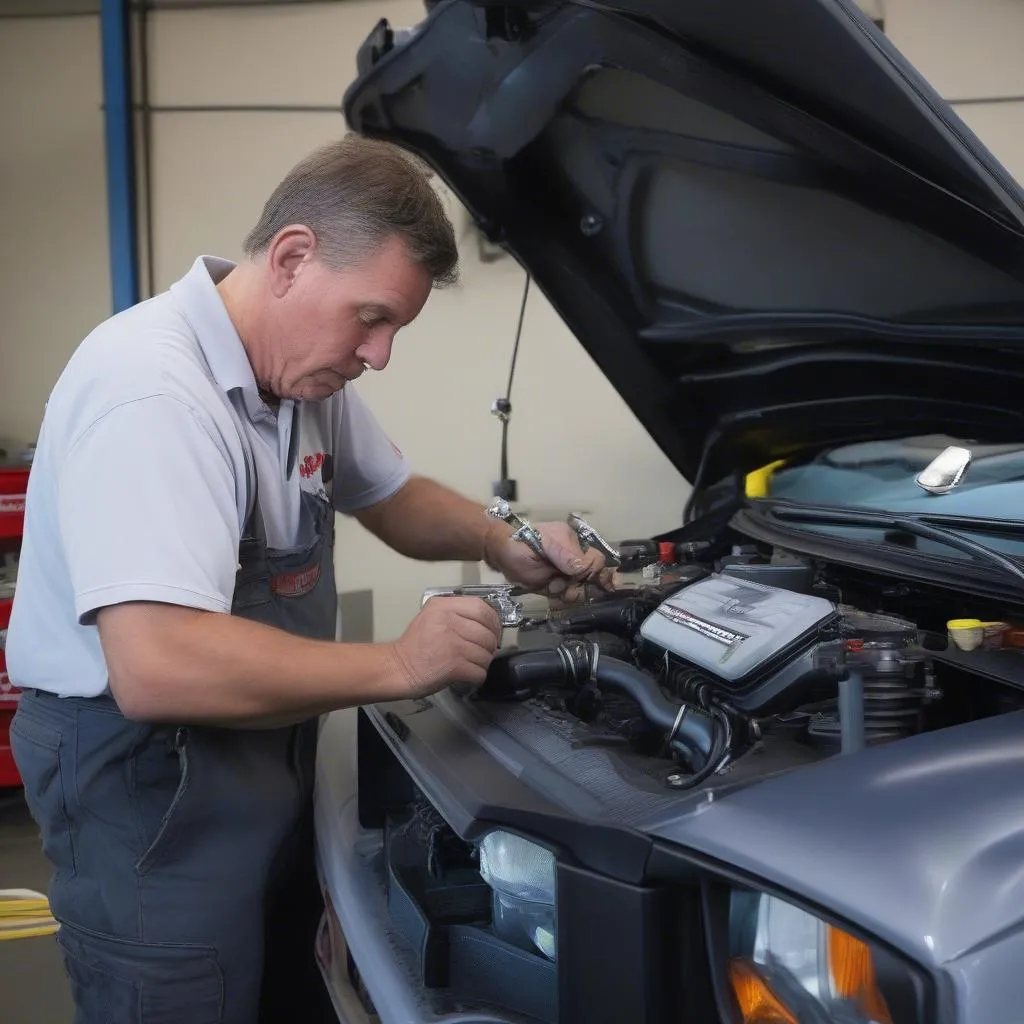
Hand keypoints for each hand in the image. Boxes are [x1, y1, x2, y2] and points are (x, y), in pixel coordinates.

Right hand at [387, 596, 500, 697]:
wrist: (397, 668)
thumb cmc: (416, 645)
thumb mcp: (432, 617)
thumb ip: (457, 613)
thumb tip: (488, 623)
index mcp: (443, 606)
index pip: (481, 607)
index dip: (493, 622)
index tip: (492, 631)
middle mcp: (448, 621)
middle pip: (487, 633)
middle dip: (490, 646)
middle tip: (482, 652)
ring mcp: (452, 643)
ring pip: (486, 654)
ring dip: (483, 663)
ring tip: (471, 664)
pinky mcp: (454, 665)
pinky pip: (480, 672)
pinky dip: (477, 677)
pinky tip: (467, 675)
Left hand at [485, 520, 615, 602]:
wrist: (500, 553)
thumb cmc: (521, 543)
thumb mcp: (544, 543)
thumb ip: (564, 553)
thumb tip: (583, 567)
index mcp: (575, 543)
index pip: (596, 561)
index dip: (591, 572)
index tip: (576, 577)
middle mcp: (574, 560)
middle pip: (592, 580)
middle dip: (579, 586)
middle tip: (560, 584)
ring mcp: (566, 574)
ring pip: (580, 591)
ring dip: (567, 593)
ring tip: (551, 585)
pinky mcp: (556, 587)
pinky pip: (567, 598)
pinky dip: (560, 598)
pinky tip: (549, 591)